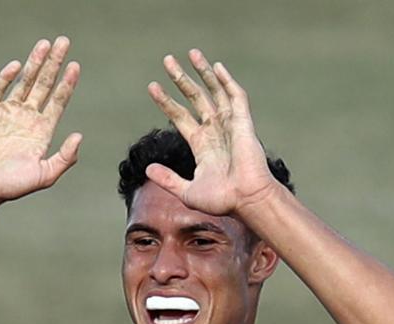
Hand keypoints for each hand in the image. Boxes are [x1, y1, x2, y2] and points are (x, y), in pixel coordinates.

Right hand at [0, 37, 82, 215]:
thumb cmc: (11, 185)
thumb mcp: (45, 175)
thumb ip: (65, 158)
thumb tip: (79, 135)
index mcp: (41, 131)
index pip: (58, 100)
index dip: (67, 84)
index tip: (75, 66)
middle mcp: (26, 118)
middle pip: (44, 84)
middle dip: (54, 63)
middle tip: (64, 42)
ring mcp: (7, 112)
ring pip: (24, 81)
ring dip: (35, 62)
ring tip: (45, 44)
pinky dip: (7, 75)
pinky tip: (18, 65)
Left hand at [146, 49, 280, 216]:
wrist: (245, 200)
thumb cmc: (221, 201)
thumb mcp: (187, 191)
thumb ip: (168, 179)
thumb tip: (148, 169)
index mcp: (202, 146)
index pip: (180, 116)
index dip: (166, 101)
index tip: (152, 87)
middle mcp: (215, 131)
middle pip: (195, 98)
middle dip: (181, 79)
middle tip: (167, 60)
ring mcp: (229, 125)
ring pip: (215, 92)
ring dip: (203, 72)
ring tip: (191, 53)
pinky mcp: (243, 123)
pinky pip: (236, 97)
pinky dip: (227, 81)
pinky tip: (217, 67)